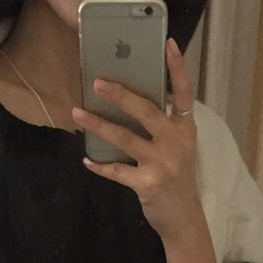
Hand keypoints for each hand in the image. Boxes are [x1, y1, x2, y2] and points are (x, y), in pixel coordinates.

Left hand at [71, 36, 201, 241]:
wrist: (184, 219)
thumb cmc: (177, 178)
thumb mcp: (179, 148)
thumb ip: (165, 126)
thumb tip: (130, 102)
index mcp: (185, 129)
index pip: (184, 93)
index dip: (177, 68)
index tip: (168, 44)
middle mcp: (175, 143)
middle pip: (146, 111)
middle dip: (121, 95)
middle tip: (97, 82)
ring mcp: (162, 163)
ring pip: (124, 138)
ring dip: (98, 125)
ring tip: (77, 114)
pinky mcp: (147, 184)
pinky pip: (116, 170)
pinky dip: (99, 165)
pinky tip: (87, 159)